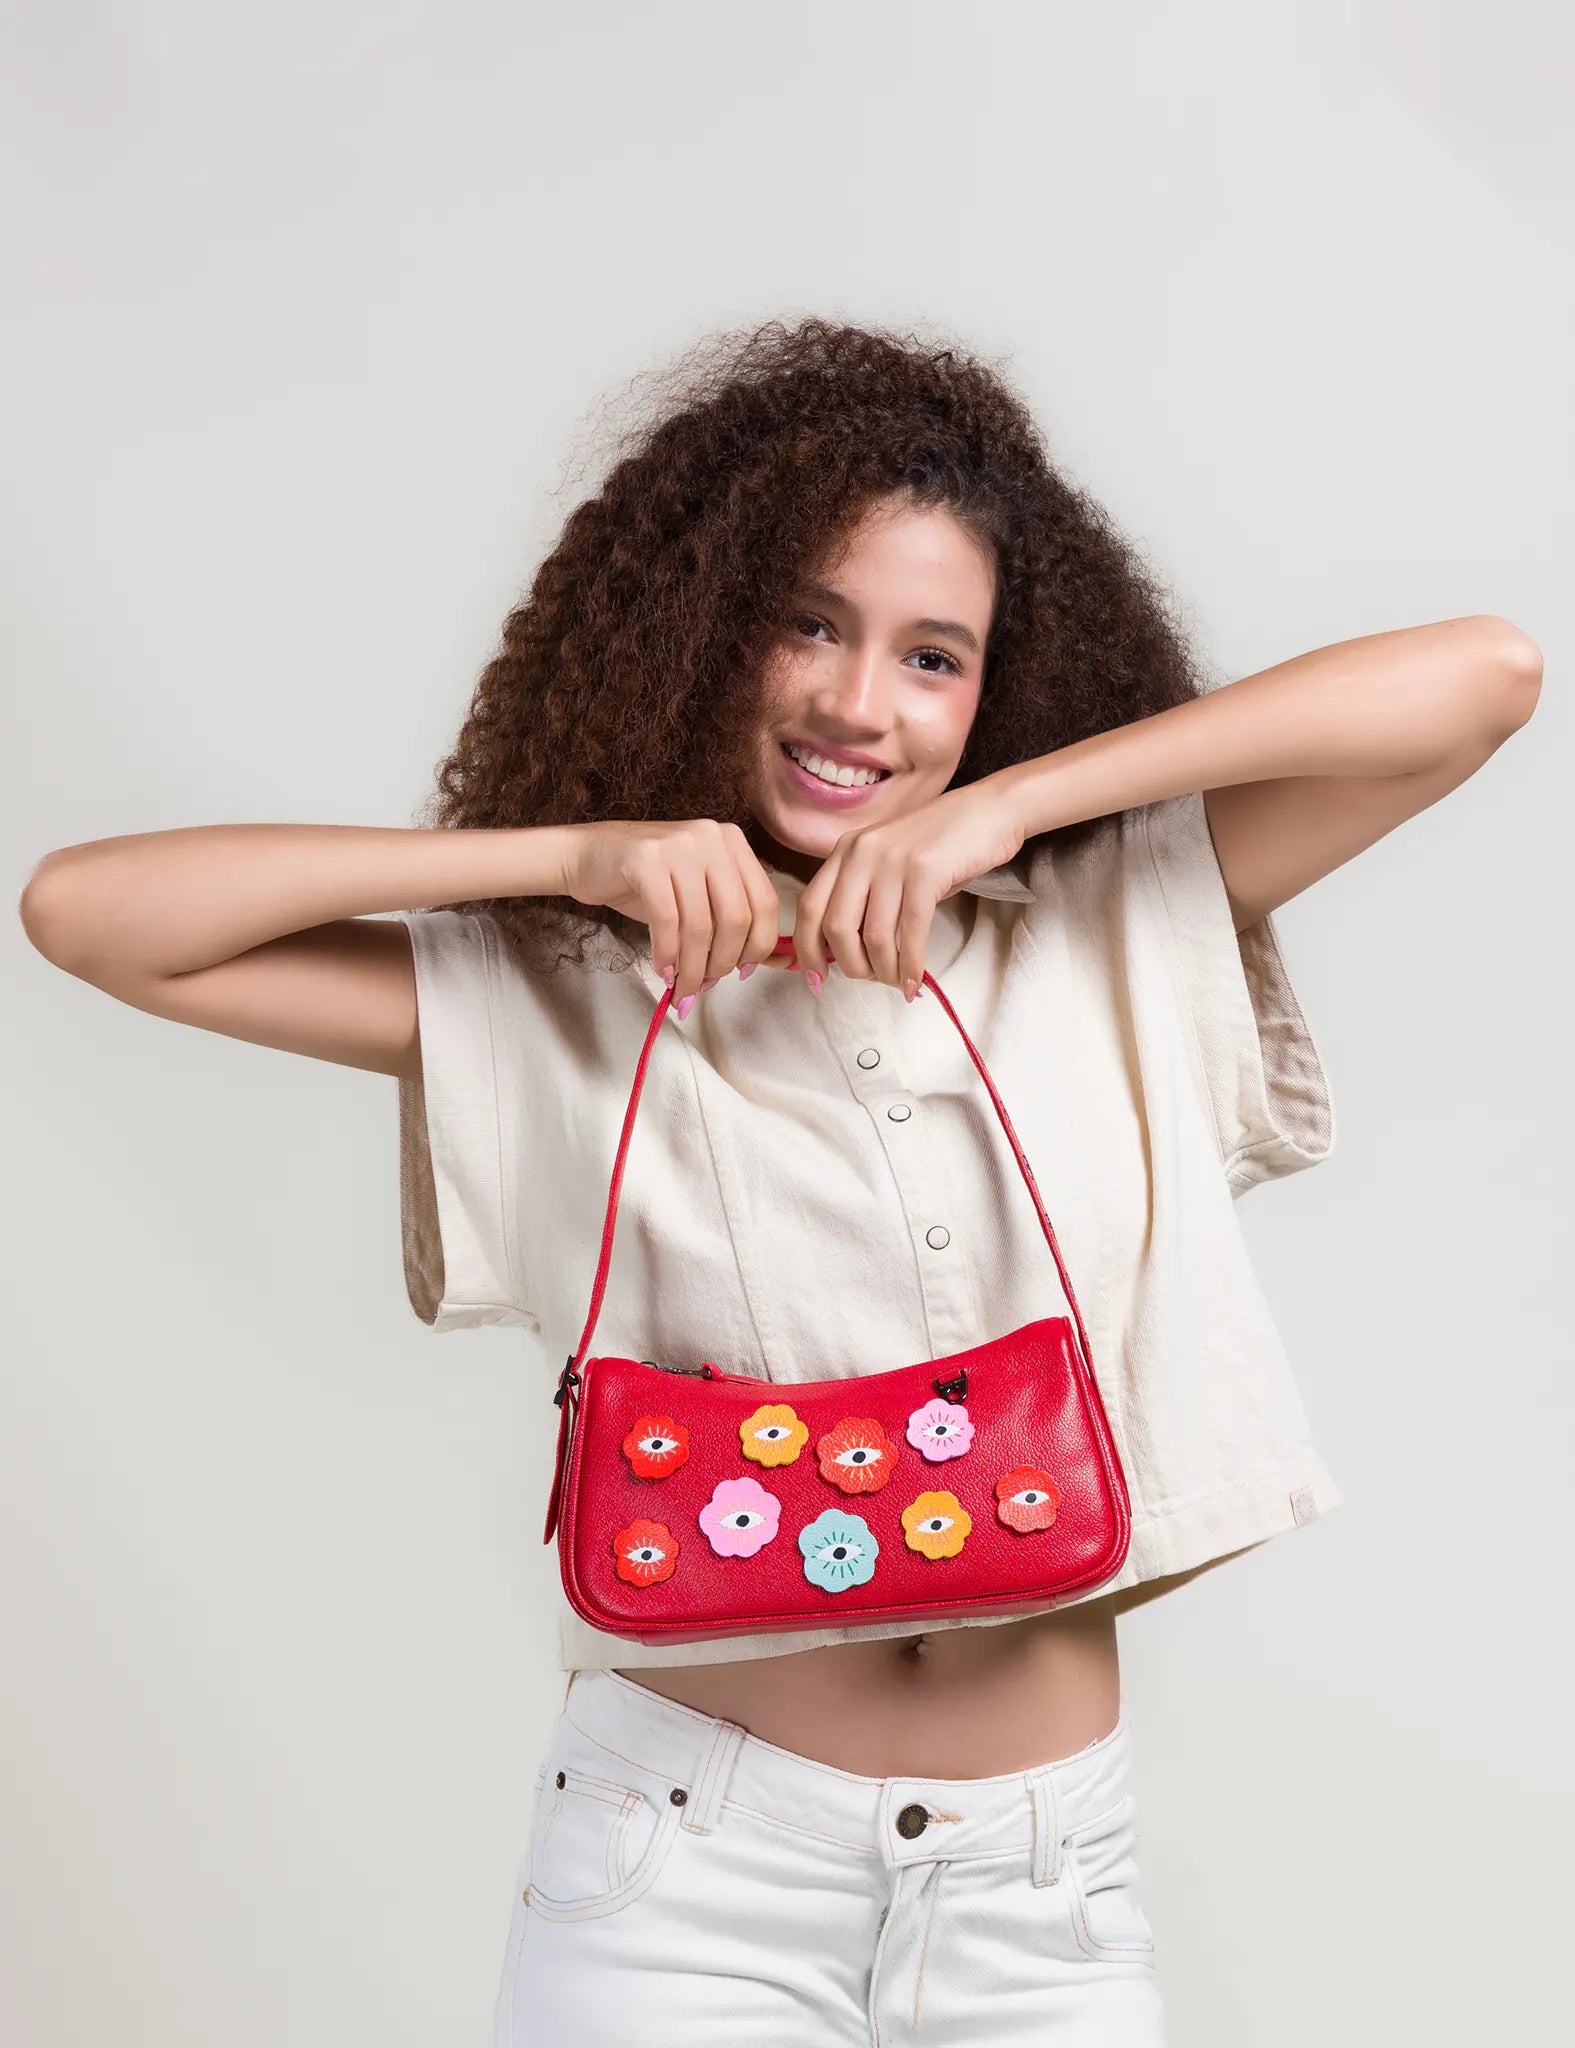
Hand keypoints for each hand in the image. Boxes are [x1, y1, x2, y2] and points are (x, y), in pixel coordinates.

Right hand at [558, 820, 781, 1004]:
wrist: (587, 857)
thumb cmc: (646, 883)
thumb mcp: (698, 896)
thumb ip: (735, 922)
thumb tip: (781, 962)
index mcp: (733, 842)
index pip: (765, 903)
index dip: (758, 946)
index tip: (741, 972)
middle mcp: (711, 836)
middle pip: (736, 917)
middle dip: (722, 963)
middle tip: (704, 984)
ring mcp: (678, 844)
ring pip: (701, 925)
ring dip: (692, 967)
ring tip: (682, 986)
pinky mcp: (645, 859)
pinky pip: (667, 921)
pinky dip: (667, 955)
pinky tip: (663, 969)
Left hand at [791, 777, 1026, 998]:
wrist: (990, 811)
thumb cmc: (940, 844)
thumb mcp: (888, 861)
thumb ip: (863, 896)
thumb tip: (848, 952)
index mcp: (845, 850)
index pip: (809, 906)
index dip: (807, 949)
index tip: (817, 978)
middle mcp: (861, 851)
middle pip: (836, 927)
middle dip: (852, 966)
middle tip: (872, 979)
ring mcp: (892, 859)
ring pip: (874, 935)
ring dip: (885, 970)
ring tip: (897, 982)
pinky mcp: (925, 870)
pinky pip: (910, 931)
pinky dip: (910, 964)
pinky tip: (915, 979)